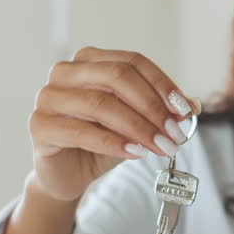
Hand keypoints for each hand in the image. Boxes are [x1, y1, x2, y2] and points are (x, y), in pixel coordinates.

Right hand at [27, 46, 198, 202]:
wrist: (69, 173)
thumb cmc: (102, 141)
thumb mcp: (138, 123)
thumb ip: (161, 111)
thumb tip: (193, 105)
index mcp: (89, 60)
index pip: (132, 61)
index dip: (162, 83)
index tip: (184, 109)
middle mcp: (65, 72)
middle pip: (117, 76)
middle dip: (152, 106)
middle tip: (175, 132)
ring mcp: (48, 97)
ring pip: (101, 104)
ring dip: (139, 127)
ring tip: (162, 146)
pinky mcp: (40, 126)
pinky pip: (82, 132)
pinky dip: (115, 143)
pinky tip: (137, 153)